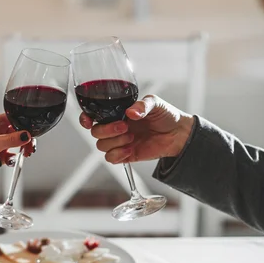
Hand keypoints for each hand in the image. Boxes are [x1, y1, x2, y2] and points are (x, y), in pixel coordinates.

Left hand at [0, 114, 35, 163]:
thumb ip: (12, 139)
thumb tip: (25, 135)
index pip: (13, 119)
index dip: (22, 124)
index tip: (29, 132)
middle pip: (16, 131)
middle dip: (24, 139)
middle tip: (30, 145)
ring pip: (15, 143)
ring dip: (21, 148)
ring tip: (24, 153)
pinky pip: (10, 153)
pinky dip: (13, 157)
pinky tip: (11, 160)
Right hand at [80, 95, 194, 164]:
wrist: (178, 134)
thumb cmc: (166, 115)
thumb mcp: (155, 103)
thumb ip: (143, 105)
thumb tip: (131, 112)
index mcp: (117, 112)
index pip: (92, 115)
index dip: (85, 119)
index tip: (88, 120)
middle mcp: (115, 126)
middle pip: (95, 132)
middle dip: (107, 130)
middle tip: (125, 127)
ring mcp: (119, 141)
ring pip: (101, 146)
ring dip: (116, 142)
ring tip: (132, 137)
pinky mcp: (125, 155)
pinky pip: (111, 158)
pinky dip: (118, 154)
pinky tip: (131, 149)